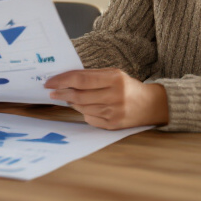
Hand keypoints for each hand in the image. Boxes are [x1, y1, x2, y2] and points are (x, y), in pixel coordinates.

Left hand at [44, 69, 168, 129]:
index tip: (49, 82)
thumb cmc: (128, 87)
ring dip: (71, 102)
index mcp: (115, 79)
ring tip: (69, 97)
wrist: (151, 105)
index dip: (62, 80)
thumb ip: (91, 76)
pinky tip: (85, 107)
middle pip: (79, 96)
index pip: (81, 79)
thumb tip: (65, 80)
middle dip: (62, 93)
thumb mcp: (113, 75)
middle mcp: (115, 96)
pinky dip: (83, 112)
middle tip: (52, 91)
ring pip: (82, 108)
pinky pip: (89, 119)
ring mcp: (114, 113)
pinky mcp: (113, 125)